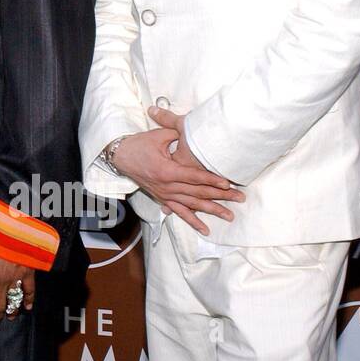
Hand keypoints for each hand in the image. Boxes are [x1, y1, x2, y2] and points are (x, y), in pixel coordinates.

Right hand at [113, 117, 243, 236]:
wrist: (120, 156)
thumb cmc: (139, 144)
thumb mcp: (159, 136)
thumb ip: (178, 134)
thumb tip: (196, 132)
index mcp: (167, 171)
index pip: (194, 177)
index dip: (211, 180)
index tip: (228, 183)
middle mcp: (167, 186)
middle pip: (198, 192)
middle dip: (220, 196)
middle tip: (239, 198)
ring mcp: (165, 194)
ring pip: (192, 204)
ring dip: (212, 210)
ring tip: (229, 215)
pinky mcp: (162, 198)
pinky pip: (179, 212)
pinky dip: (192, 221)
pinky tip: (205, 229)